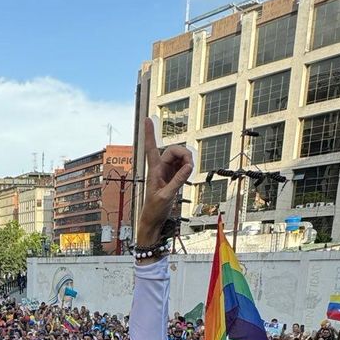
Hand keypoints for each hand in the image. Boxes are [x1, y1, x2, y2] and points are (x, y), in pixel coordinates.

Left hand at [137, 118, 193, 244]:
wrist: (153, 220)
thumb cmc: (154, 209)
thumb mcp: (167, 196)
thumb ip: (178, 181)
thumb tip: (189, 166)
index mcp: (153, 170)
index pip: (151, 148)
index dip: (150, 133)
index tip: (148, 118)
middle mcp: (159, 168)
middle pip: (174, 150)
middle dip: (184, 154)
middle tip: (190, 167)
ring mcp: (166, 171)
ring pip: (180, 157)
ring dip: (187, 161)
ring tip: (189, 172)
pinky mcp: (172, 177)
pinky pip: (183, 166)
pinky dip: (188, 168)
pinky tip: (188, 174)